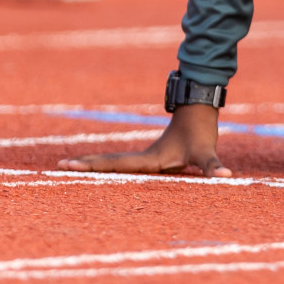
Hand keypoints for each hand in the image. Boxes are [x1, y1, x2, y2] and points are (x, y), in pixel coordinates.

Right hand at [57, 104, 229, 176]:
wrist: (200, 108)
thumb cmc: (201, 132)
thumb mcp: (207, 152)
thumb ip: (214, 166)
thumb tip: (226, 175)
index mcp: (149, 160)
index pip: (115, 165)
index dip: (92, 166)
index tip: (69, 165)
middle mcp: (143, 157)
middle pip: (107, 162)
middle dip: (84, 165)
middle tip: (57, 166)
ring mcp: (145, 156)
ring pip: (113, 162)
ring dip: (92, 164)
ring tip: (69, 166)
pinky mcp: (152, 157)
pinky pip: (123, 163)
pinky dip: (107, 166)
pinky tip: (99, 169)